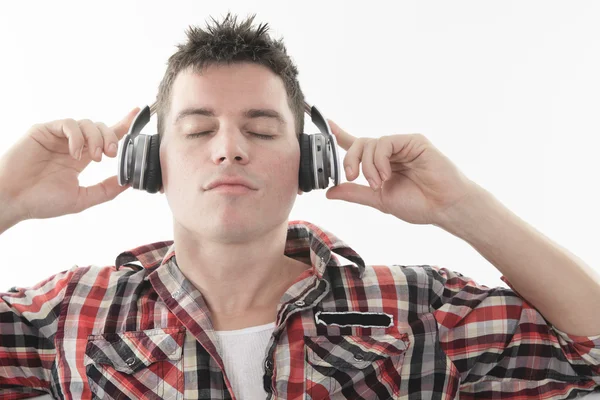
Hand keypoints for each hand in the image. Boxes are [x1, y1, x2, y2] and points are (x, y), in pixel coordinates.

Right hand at [0, 108, 139, 222]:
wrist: (13, 200)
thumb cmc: (42, 202)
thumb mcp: (82, 198)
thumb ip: (107, 189)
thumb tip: (130, 181)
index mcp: (82, 158)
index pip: (106, 136)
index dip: (122, 124)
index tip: (137, 115)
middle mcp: (72, 144)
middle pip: (100, 127)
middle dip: (112, 138)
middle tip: (111, 155)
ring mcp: (57, 136)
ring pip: (87, 123)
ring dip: (96, 139)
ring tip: (94, 158)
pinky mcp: (43, 130)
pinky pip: (68, 123)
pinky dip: (77, 136)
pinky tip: (76, 153)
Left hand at [325, 119, 481, 224]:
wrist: (444, 207)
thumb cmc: (419, 204)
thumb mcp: (379, 200)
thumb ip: (355, 193)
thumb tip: (330, 192)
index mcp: (381, 164)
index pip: (357, 145)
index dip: (341, 134)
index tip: (326, 123)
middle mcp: (390, 152)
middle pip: (359, 144)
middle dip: (349, 160)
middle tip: (351, 176)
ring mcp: (402, 145)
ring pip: (370, 143)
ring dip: (367, 166)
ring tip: (378, 183)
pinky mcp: (413, 141)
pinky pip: (385, 142)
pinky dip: (379, 160)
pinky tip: (386, 174)